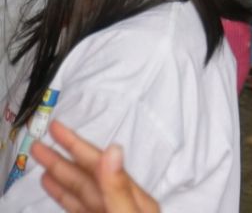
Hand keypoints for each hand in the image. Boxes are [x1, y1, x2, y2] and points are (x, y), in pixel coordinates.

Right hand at [31, 121, 159, 212]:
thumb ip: (119, 187)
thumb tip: (114, 148)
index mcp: (135, 197)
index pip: (99, 164)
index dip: (76, 144)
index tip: (56, 126)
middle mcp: (122, 203)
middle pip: (87, 177)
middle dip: (62, 159)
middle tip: (37, 142)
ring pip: (81, 191)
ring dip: (61, 175)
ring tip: (41, 160)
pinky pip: (78, 207)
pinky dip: (65, 196)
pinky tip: (52, 186)